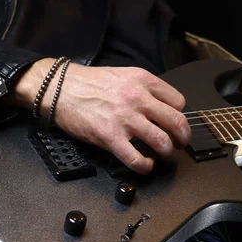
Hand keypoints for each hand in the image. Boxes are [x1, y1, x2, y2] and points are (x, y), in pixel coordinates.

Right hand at [6, 58, 190, 174]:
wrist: (59, 88)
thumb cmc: (89, 83)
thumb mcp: (123, 75)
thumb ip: (144, 89)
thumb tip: (162, 108)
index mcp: (143, 81)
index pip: (178, 102)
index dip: (180, 115)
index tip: (175, 124)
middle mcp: (137, 99)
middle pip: (177, 123)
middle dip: (183, 139)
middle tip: (180, 145)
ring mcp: (125, 119)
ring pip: (162, 142)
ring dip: (167, 154)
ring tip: (163, 156)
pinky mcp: (110, 137)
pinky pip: (136, 159)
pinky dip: (146, 166)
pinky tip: (145, 165)